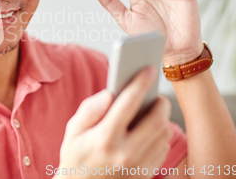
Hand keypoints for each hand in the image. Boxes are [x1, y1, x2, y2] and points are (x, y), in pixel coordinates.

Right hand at [57, 67, 171, 178]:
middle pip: (156, 120)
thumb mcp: (72, 132)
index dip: (140, 82)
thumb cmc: (75, 157)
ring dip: (161, 120)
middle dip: (160, 103)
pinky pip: (162, 150)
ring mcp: (138, 167)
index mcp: (104, 137)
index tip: (148, 69)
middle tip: (156, 95)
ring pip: (163, 135)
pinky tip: (148, 132)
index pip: (128, 103)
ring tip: (152, 112)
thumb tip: (109, 93)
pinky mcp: (145, 175)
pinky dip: (160, 136)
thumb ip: (89, 110)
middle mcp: (125, 153)